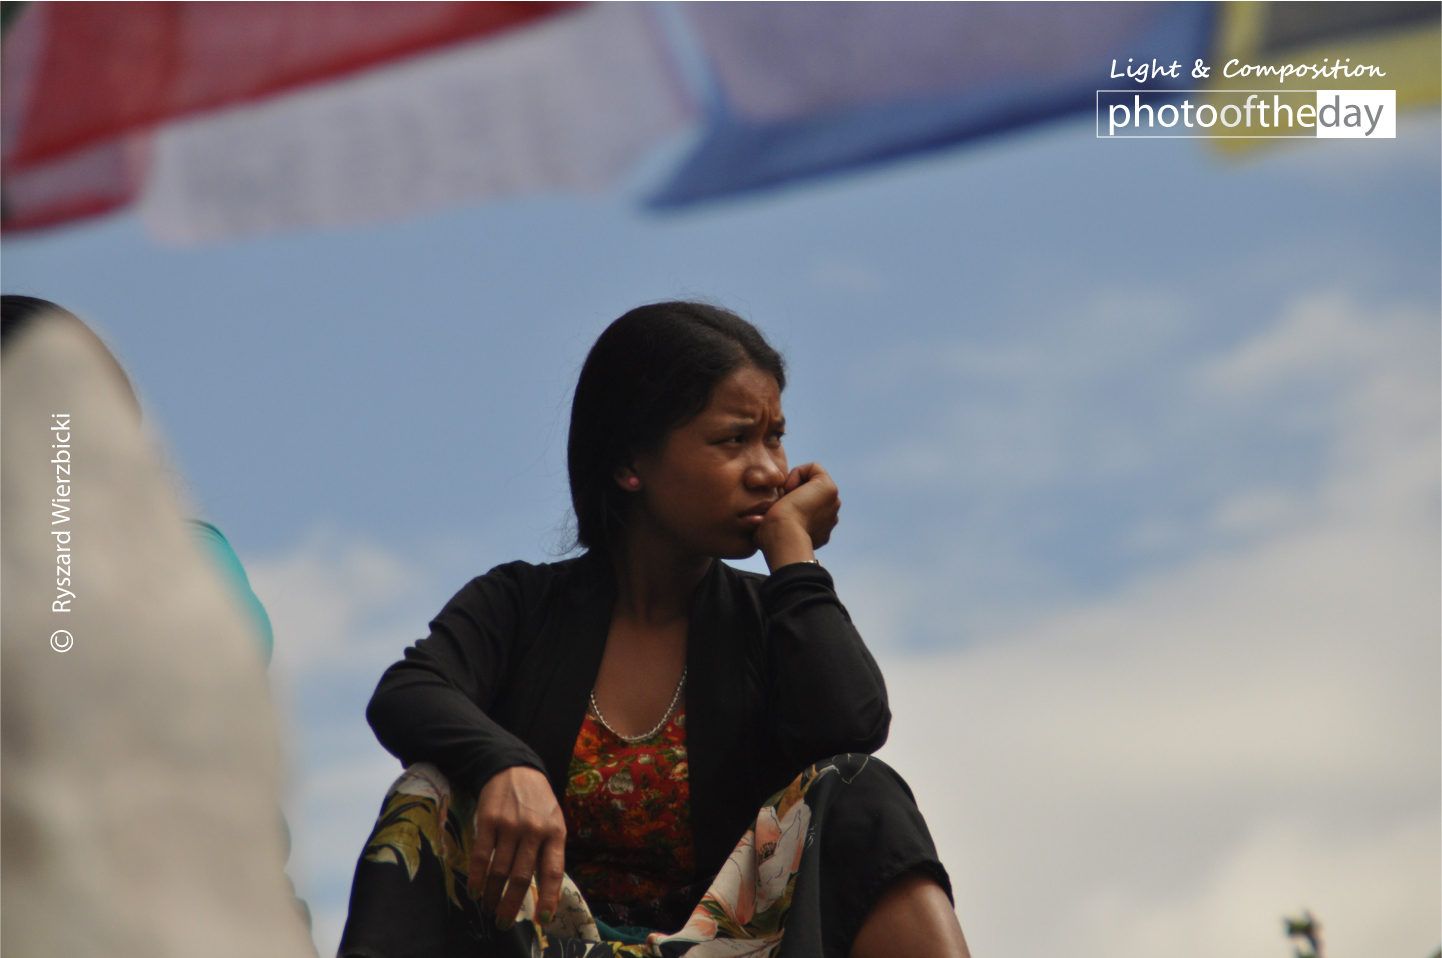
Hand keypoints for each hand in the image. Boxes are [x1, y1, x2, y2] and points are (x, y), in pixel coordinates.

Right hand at [468, 766, 565, 928]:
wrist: (514, 769)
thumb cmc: (537, 802)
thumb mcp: (553, 822)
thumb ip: (550, 852)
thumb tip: (546, 892)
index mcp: (555, 832)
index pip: (553, 872)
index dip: (548, 898)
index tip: (542, 920)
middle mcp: (534, 830)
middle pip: (522, 877)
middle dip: (511, 905)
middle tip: (504, 923)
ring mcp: (511, 824)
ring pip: (500, 870)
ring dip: (493, 895)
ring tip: (489, 908)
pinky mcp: (489, 820)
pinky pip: (482, 855)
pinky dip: (477, 877)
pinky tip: (475, 891)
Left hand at [755, 462, 839, 569]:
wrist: (782, 537)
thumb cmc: (772, 539)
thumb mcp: (772, 531)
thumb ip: (774, 523)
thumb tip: (755, 521)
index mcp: (819, 529)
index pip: (804, 507)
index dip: (789, 502)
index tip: (779, 512)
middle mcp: (830, 517)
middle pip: (809, 493)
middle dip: (794, 492)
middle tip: (781, 504)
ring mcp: (832, 503)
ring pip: (811, 481)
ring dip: (795, 484)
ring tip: (785, 498)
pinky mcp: (830, 489)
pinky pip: (814, 468)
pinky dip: (798, 472)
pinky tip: (789, 489)